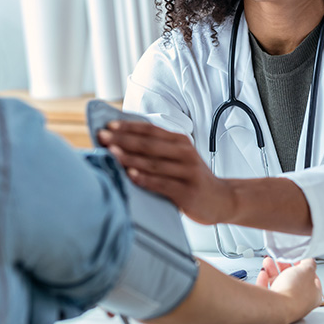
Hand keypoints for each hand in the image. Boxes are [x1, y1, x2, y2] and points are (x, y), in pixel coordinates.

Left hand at [97, 121, 234, 224]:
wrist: (221, 198)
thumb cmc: (192, 178)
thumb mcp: (179, 157)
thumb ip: (158, 150)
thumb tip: (122, 143)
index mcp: (180, 142)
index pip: (150, 130)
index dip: (128, 127)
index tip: (108, 125)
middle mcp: (184, 153)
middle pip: (149, 144)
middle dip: (123, 139)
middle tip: (102, 136)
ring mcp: (187, 172)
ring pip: (153, 163)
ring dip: (130, 157)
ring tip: (111, 153)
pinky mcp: (187, 191)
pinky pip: (161, 183)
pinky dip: (144, 179)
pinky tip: (130, 175)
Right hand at [257, 257, 323, 309]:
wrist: (276, 307)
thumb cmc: (293, 293)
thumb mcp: (306, 270)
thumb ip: (309, 263)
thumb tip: (309, 260)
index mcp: (313, 295)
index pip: (312, 279)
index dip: (306, 267)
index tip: (299, 259)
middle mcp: (300, 302)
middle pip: (293, 281)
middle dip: (285, 266)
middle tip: (281, 259)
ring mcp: (285, 305)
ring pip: (279, 284)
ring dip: (273, 271)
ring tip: (268, 262)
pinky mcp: (271, 306)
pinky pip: (268, 292)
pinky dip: (264, 281)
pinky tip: (263, 274)